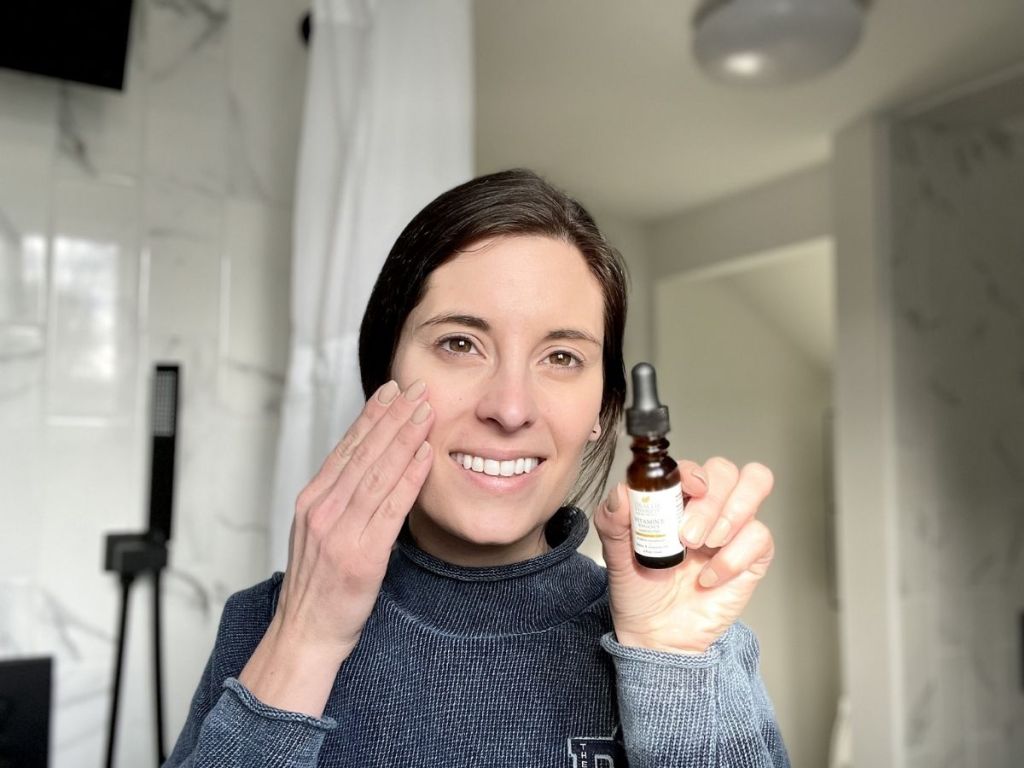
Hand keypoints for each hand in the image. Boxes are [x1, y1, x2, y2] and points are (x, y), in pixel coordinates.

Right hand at [239, 379, 433, 714]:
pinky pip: (390, 508)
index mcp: (312, 501)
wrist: (305, 635)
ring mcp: (340, 532)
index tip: (393, 389)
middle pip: (364, 452)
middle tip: (418, 386)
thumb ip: (340, 499)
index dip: (372, 415)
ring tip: (427, 410)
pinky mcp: (361, 556)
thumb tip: (367, 466)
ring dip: (405, 437)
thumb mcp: (319, 533)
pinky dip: (409, 478)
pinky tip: (425, 455)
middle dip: (394, 415)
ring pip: (378, 473)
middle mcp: (323, 510)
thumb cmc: (318, 587)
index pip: (347, 447)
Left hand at [593, 458, 774, 653]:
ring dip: (728, 515)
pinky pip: (760, 536)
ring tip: (703, 546)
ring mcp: (732, 528)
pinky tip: (709, 577)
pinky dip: (733, 558)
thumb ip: (614, 518)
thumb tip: (623, 493)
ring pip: (754, 484)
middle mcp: (708, 506)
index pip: (694, 466)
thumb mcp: (614, 552)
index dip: (692, 472)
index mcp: (675, 498)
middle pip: (727, 471)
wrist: (655, 635)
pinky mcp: (752, 555)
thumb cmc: (639, 589)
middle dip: (709, 501)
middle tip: (686, 536)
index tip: (685, 491)